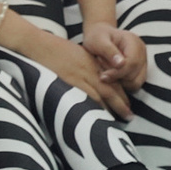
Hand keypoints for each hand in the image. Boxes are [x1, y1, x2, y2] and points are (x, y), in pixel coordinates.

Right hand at [12, 23, 132, 118]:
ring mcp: (79, 79)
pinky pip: (82, 99)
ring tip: (115, 123)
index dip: (121, 95)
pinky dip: (90, 109)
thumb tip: (99, 81)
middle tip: (129, 117)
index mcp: (94, 65)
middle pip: (110, 91)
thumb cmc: (58, 50)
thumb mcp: (81, 55)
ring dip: (108, 110)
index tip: (128, 106)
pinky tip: (94, 119)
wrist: (41, 46)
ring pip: (99, 97)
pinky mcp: (67, 85)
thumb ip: (91, 68)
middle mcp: (90, 72)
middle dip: (120, 105)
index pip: (112, 82)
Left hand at [83, 25, 148, 92]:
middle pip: (134, 75)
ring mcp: (142, 62)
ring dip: (119, 81)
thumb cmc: (97, 36)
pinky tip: (112, 76)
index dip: (118, 73)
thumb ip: (109, 51)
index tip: (103, 76)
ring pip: (135, 82)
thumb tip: (121, 64)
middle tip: (102, 69)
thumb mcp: (98, 40)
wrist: (99, 36)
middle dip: (116, 76)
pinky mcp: (139, 71)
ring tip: (107, 71)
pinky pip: (133, 84)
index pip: (132, 63)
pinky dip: (122, 84)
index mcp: (134, 42)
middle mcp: (142, 52)